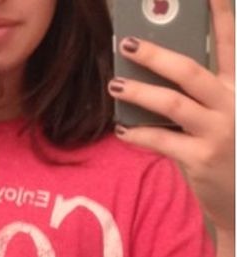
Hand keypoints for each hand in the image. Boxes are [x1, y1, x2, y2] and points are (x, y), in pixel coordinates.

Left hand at [108, 0, 234, 234]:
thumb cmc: (225, 152)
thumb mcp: (221, 117)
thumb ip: (198, 96)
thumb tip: (153, 77)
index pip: (229, 44)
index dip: (221, 14)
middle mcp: (231, 105)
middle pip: (191, 71)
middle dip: (156, 54)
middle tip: (128, 44)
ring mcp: (218, 132)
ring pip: (173, 103)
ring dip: (139, 93)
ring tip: (115, 85)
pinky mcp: (201, 158)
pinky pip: (162, 140)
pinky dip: (138, 134)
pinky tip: (122, 130)